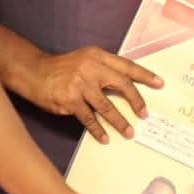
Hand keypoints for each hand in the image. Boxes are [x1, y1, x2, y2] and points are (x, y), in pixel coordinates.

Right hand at [23, 47, 162, 142]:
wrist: (33, 72)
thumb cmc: (63, 68)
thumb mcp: (85, 59)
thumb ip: (104, 68)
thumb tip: (128, 85)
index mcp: (98, 56)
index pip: (127, 65)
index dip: (145, 75)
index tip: (160, 84)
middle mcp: (91, 68)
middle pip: (121, 84)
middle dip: (136, 100)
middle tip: (145, 114)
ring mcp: (80, 84)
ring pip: (106, 106)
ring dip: (119, 121)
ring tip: (129, 132)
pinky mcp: (69, 100)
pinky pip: (88, 118)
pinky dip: (98, 130)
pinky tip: (105, 138)